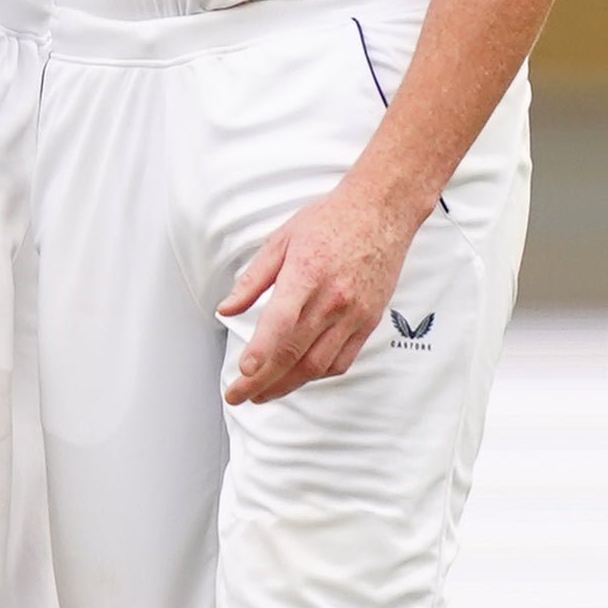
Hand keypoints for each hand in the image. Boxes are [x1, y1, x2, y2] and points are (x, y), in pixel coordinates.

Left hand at [219, 179, 415, 404]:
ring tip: (263, 392)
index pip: (281, 323)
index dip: (261, 353)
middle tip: (239, 395)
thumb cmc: (331, 220)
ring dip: (288, 384)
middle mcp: (333, 299)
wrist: (381, 211)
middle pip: (295, 353)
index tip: (243, 374)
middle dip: (262, 381)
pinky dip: (317, 374)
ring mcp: (354, 314)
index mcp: (307, 274)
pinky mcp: (369, 321)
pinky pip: (342, 360)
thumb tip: (226, 308)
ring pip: (318, 365)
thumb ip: (252, 279)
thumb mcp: (281, 240)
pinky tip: (299, 376)